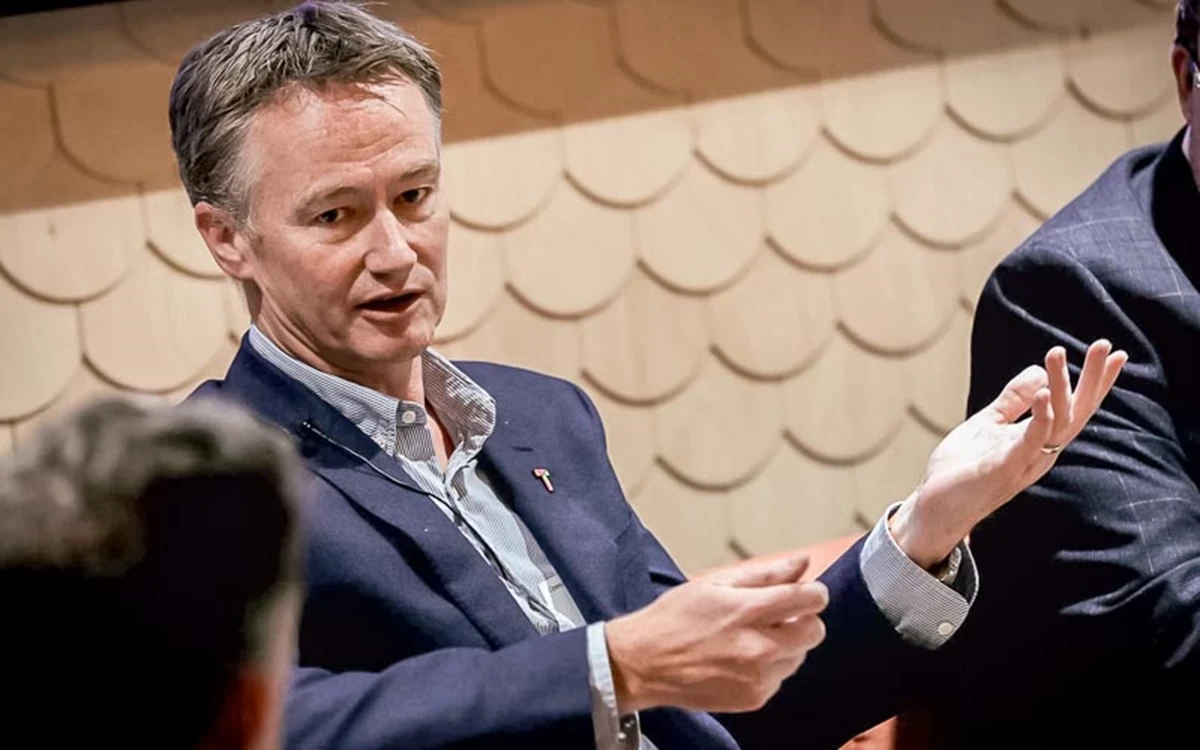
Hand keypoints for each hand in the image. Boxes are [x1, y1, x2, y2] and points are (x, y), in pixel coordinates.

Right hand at [605, 551, 828, 713]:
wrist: (645, 662)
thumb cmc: (675, 618)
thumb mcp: (716, 583)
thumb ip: (765, 574)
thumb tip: (801, 562)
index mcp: (749, 610)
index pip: (811, 599)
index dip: (811, 593)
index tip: (801, 593)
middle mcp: (759, 647)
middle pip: (814, 631)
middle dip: (801, 620)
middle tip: (774, 616)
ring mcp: (758, 677)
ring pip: (799, 656)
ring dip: (785, 645)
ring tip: (750, 638)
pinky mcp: (754, 698)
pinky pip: (780, 679)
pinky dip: (769, 668)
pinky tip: (741, 659)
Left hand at [891, 339, 1126, 567]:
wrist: (935, 508)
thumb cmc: (962, 469)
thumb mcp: (989, 425)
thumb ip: (1013, 401)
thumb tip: (1038, 370)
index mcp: (1039, 440)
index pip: (1074, 407)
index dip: (1095, 382)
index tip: (1113, 353)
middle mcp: (1041, 452)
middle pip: (1076, 412)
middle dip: (1093, 379)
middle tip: (1103, 344)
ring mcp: (1025, 461)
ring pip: (1057, 422)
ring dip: (1060, 386)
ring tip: (1057, 353)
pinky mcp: (1005, 469)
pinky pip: (1030, 441)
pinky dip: (1040, 417)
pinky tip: (1043, 392)